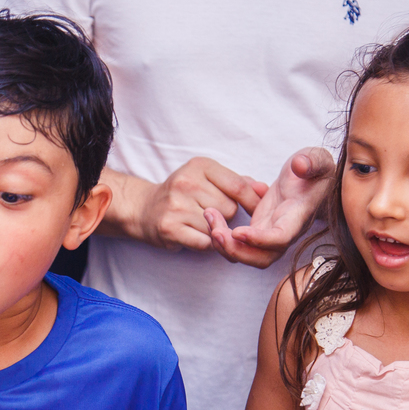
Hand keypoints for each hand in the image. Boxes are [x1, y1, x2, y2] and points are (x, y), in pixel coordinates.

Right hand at [120, 158, 266, 250]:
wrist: (143, 209)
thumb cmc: (182, 195)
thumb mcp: (206, 179)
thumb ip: (237, 183)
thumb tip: (265, 190)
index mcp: (199, 166)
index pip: (238, 186)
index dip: (253, 202)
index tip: (258, 213)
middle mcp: (186, 183)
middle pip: (229, 209)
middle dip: (227, 217)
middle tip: (211, 215)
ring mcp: (176, 205)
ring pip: (217, 227)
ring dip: (215, 232)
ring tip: (200, 225)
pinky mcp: (170, 228)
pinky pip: (204, 242)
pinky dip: (204, 243)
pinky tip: (195, 236)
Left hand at [205, 147, 335, 267]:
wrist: (310, 179)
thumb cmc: (315, 170)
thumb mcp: (318, 160)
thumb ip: (312, 162)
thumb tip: (300, 165)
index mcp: (298, 217)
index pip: (280, 238)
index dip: (259, 240)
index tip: (237, 231)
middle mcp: (285, 233)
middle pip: (262, 258)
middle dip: (237, 251)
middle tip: (215, 232)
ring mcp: (269, 234)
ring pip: (247, 255)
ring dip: (225, 245)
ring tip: (209, 218)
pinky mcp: (258, 229)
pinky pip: (239, 244)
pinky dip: (223, 236)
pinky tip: (211, 216)